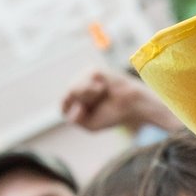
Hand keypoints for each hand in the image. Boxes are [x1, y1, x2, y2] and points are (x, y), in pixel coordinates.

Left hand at [60, 69, 176, 133]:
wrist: (131, 105)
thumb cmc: (112, 114)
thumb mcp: (89, 124)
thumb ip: (73, 119)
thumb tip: (70, 100)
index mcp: (77, 99)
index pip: (63, 106)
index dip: (72, 112)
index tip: (86, 113)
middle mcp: (79, 86)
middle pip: (66, 97)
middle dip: (82, 104)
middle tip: (99, 103)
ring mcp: (84, 77)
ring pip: (72, 90)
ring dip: (87, 97)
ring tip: (102, 95)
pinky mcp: (92, 71)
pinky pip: (82, 83)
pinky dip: (92, 90)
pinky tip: (103, 88)